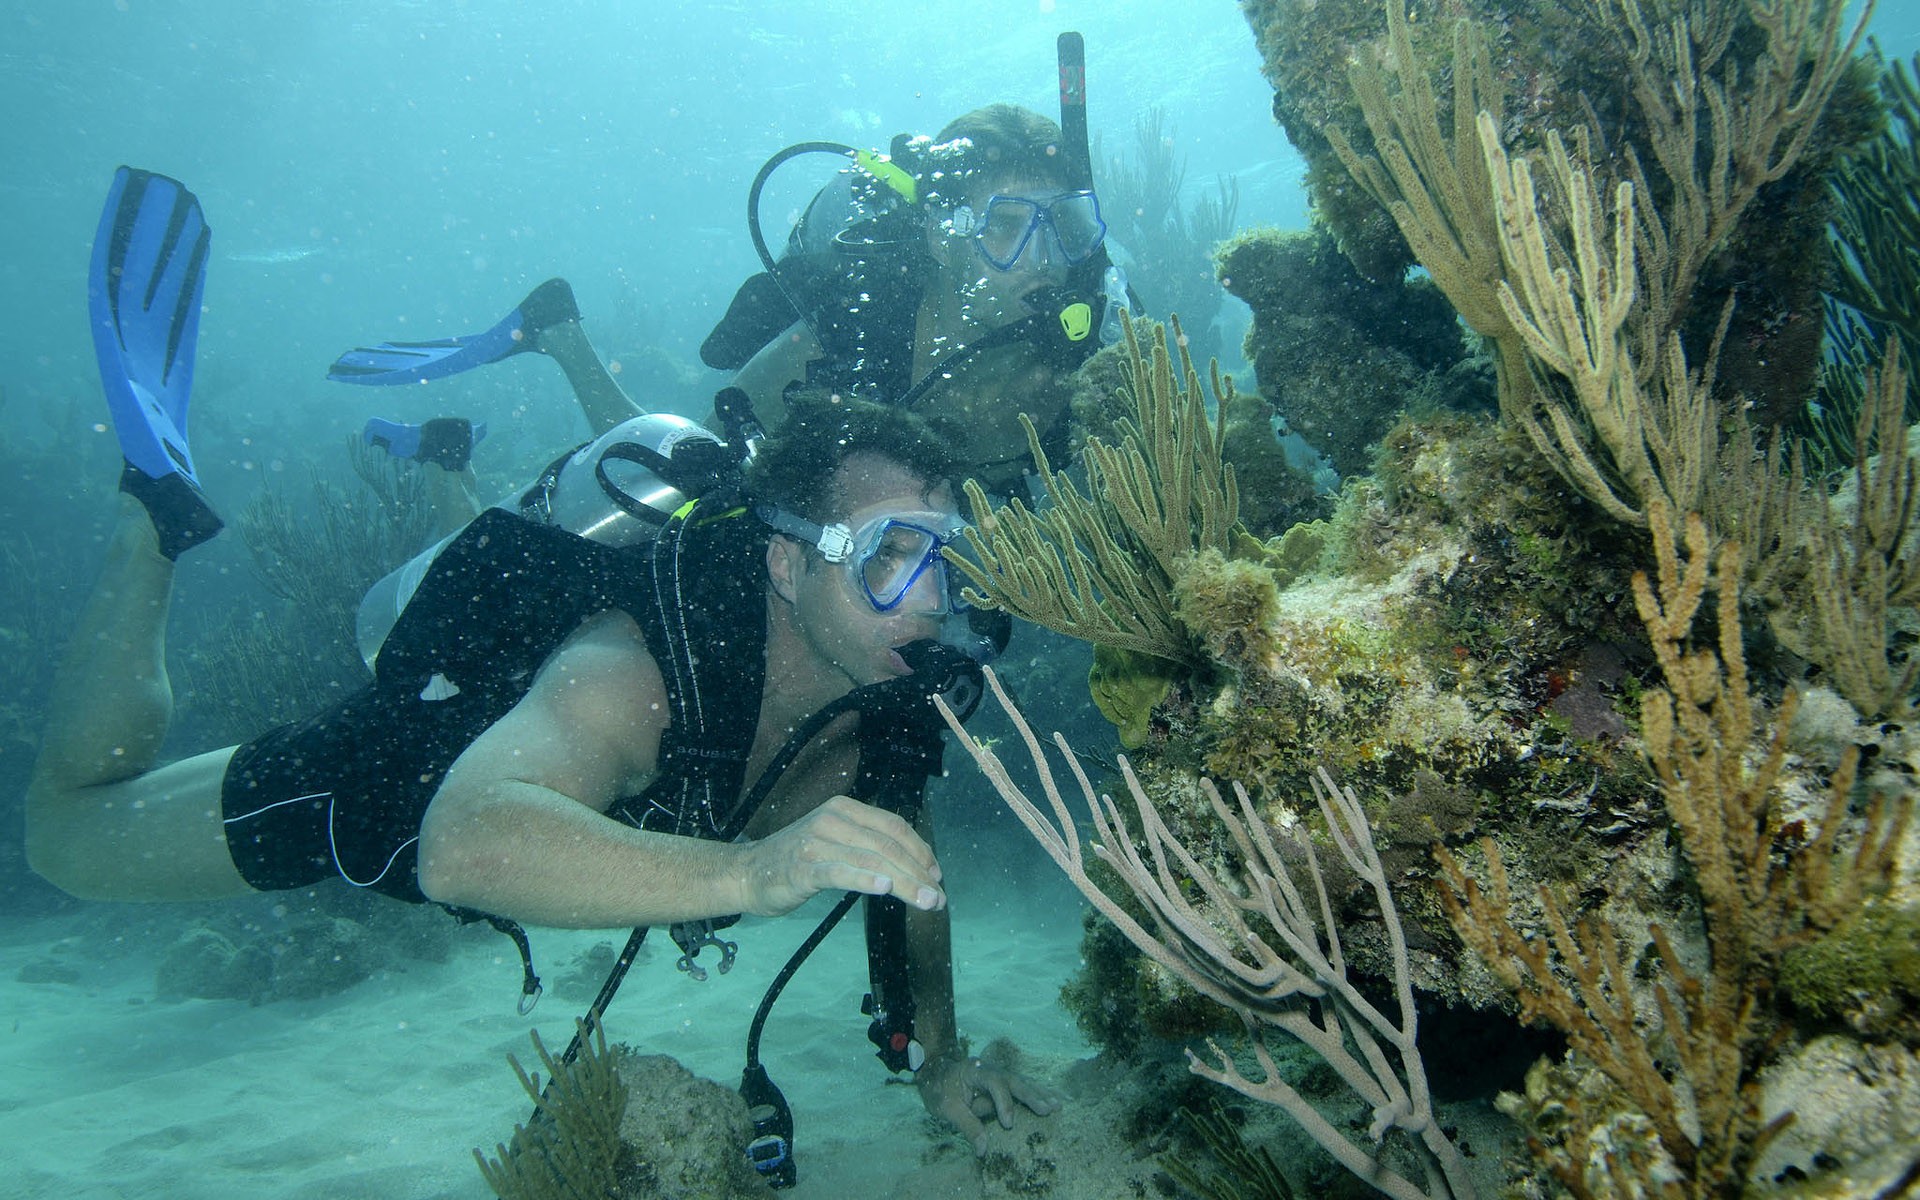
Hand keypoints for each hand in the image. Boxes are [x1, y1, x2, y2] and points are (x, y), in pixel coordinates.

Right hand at [740, 795, 944, 916]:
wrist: (747, 872)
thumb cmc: (796, 860)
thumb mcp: (835, 841)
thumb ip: (867, 847)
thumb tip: (911, 867)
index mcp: (845, 809)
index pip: (894, 827)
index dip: (920, 851)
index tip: (936, 875)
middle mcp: (833, 819)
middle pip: (888, 846)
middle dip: (918, 873)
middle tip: (937, 898)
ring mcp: (817, 842)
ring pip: (872, 861)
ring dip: (904, 883)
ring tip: (925, 901)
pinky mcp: (803, 868)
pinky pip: (840, 873)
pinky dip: (866, 880)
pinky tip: (885, 889)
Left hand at [916, 1050, 1062, 1153]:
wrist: (935, 1073)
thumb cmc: (939, 1089)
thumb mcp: (947, 1109)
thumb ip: (967, 1126)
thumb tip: (983, 1149)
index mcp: (975, 1070)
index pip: (994, 1082)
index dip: (1003, 1102)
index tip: (1008, 1123)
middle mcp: (991, 1069)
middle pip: (1014, 1080)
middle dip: (1031, 1095)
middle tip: (1047, 1109)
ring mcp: (999, 1075)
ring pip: (1022, 1083)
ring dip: (1040, 1094)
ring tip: (1057, 1105)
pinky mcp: (1003, 1084)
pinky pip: (1022, 1088)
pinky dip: (1038, 1094)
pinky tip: (1053, 1100)